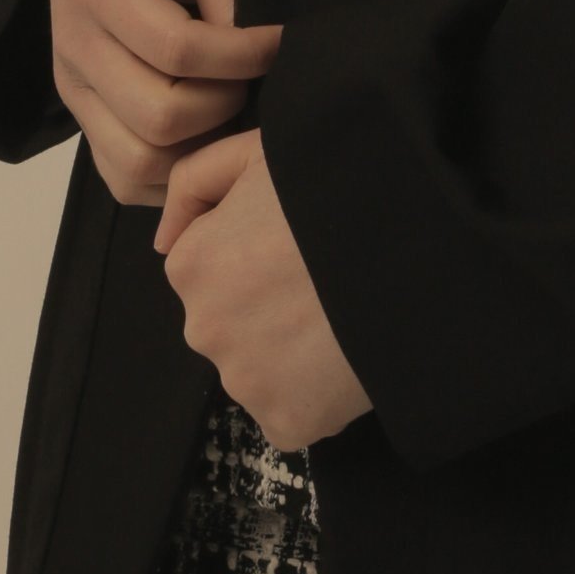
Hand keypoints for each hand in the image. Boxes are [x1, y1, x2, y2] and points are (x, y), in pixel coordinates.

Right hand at [47, 0, 281, 204]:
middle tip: (249, 76)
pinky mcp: (80, 119)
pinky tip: (202, 132)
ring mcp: (72, 91)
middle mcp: (75, 47)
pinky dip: (173, 171)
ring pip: (141, 161)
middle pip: (159, 118)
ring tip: (229, 106)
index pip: (178, 49)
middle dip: (225, 105)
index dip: (244, 55)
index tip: (277, 40)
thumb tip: (262, 53)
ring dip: (200, 146)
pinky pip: (125, 178)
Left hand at [154, 128, 372, 451]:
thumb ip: (193, 183)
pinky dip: (320, 395)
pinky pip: (294, 412)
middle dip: (270, 311)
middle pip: (233, 325)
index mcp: (190, 265)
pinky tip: (351, 356)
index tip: (300, 248)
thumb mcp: (255, 152)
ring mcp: (243, 382)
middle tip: (326, 284)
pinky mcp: (286, 422)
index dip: (258, 258)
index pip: (212, 272)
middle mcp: (202, 329)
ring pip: (262, 371)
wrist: (412, 245)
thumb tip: (162, 243)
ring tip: (346, 317)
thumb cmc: (335, 187)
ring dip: (295, 354)